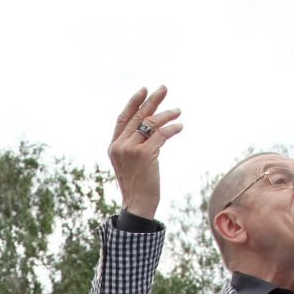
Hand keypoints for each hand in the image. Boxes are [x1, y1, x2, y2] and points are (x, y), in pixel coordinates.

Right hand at [107, 85, 183, 218]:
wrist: (137, 204)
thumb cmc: (137, 185)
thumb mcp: (129, 162)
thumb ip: (133, 145)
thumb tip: (150, 127)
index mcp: (113, 146)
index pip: (123, 118)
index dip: (133, 102)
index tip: (144, 90)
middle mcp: (120, 145)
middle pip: (138, 116)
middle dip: (152, 100)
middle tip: (164, 88)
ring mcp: (131, 149)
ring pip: (150, 123)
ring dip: (166, 114)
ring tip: (178, 111)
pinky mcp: (144, 154)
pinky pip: (161, 134)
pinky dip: (172, 128)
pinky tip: (180, 127)